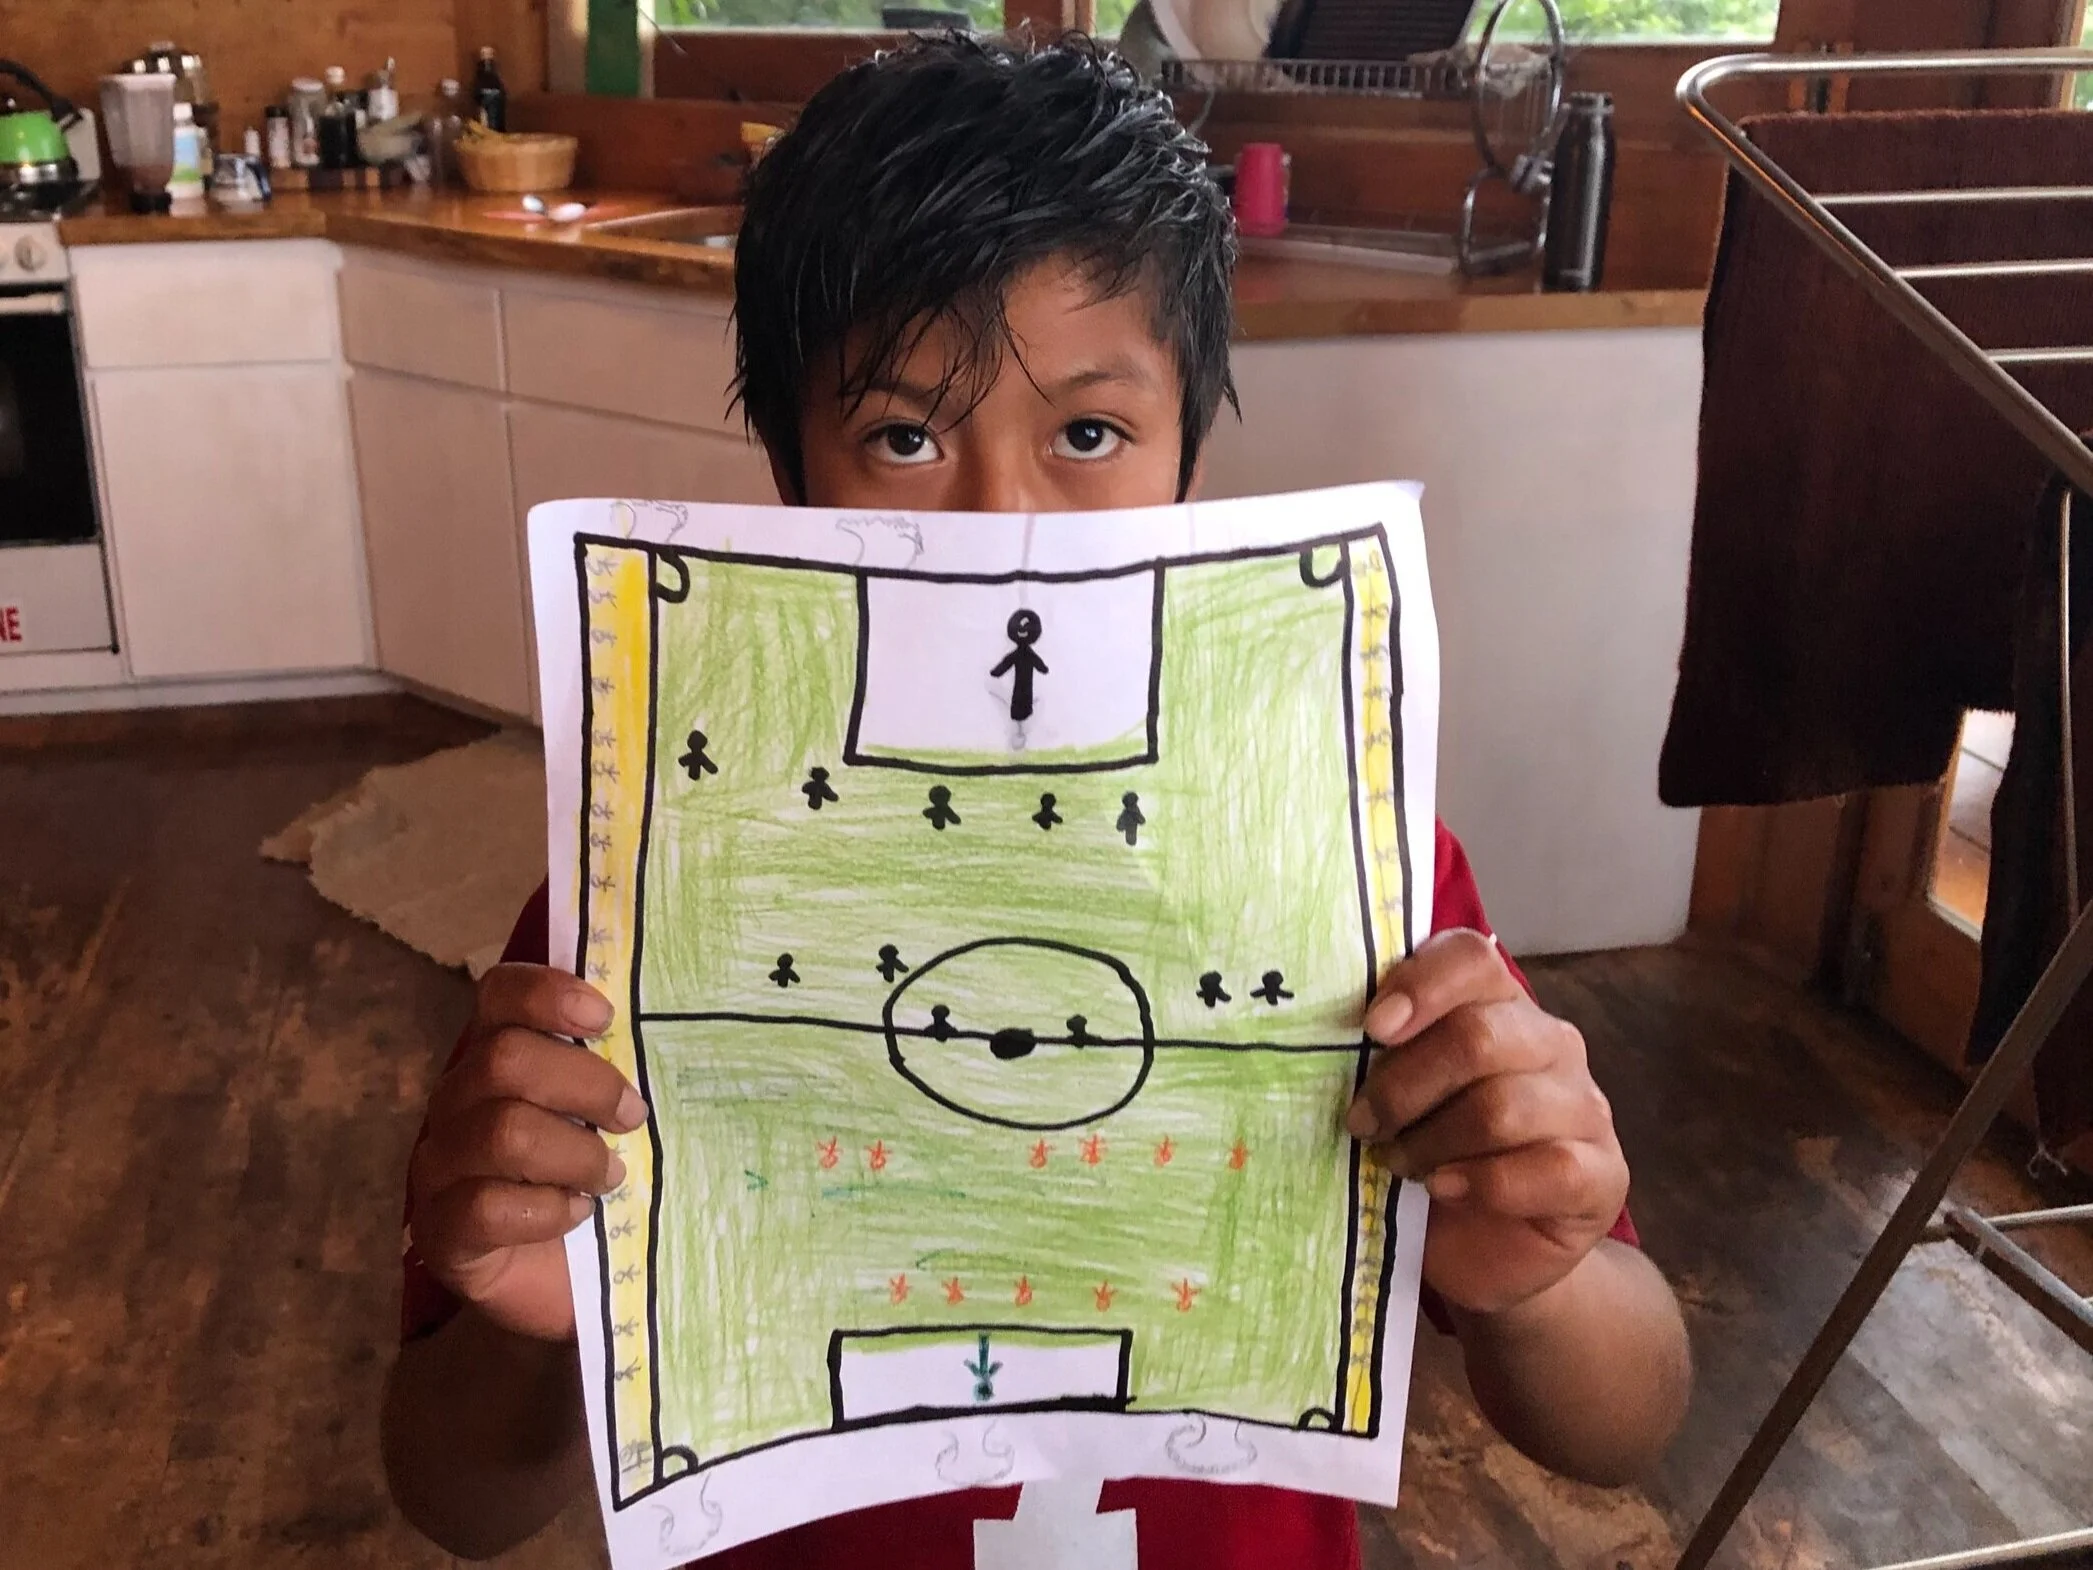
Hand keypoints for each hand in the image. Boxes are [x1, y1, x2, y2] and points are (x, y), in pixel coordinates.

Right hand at [408, 964, 643, 1340]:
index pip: (498, 996)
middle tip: (633, 1118)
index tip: (605, 1018)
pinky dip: (547, 1209)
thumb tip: (681, 1029)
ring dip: (575, 1153)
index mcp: (497, 1061)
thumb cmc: (609, 1188)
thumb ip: (627, 1072)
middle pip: (504, 1060)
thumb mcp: (623, 1123)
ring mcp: (440, 1169)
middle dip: (585, 1085)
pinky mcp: (442, 1234)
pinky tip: (577, 1215)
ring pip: (501, 1131)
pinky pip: (485, 1207)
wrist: (590, 1287)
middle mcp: (457, 1105)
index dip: (546, 994)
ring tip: (612, 1178)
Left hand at [1346, 931, 1626, 1316]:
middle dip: (1404, 1086)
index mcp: (1497, 1006)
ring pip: (1504, 1107)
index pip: (1472, 958)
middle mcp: (1550, 1043)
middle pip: (1479, 1037)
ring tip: (1398, 1165)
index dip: (1420, 984)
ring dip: (1433, 1142)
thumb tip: (1319, 1042)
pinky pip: (1551, 1167)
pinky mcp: (1603, 1174)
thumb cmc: (1428, 1157)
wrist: (1481, 1252)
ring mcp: (1585, 1107)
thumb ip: (1379, 1059)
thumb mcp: (1396, 1101)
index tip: (1371, 1029)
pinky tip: (1446, 1189)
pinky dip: (1483, 1182)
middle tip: (1362, 1124)